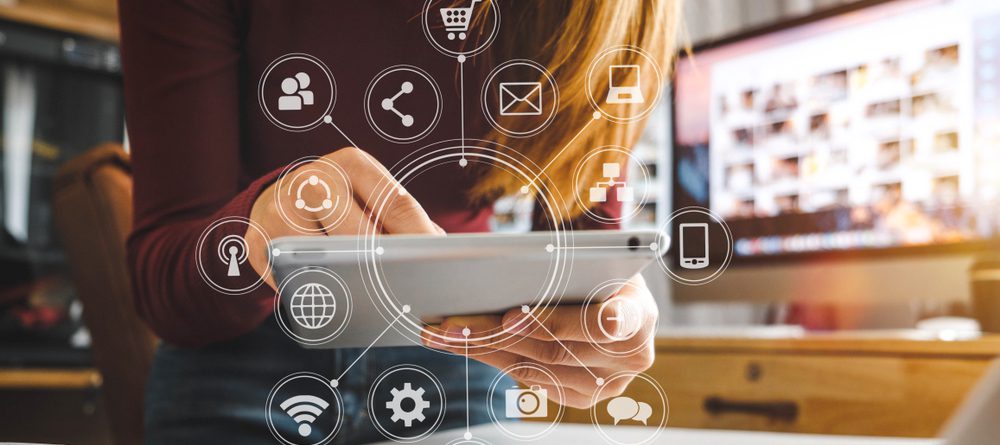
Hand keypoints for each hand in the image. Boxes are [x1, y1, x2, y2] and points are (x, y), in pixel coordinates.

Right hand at [245, 147, 442, 285]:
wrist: (276, 200)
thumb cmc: (341, 204)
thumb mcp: (371, 196)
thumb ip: (403, 218)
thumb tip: (439, 250)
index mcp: (352, 164)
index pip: (396, 203)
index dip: (421, 239)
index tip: (438, 266)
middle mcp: (315, 179)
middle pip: (363, 235)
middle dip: (388, 267)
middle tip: (408, 292)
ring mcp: (282, 209)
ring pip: (329, 260)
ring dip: (352, 284)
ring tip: (375, 300)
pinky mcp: (260, 241)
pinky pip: (297, 278)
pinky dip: (319, 293)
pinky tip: (337, 300)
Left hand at [423, 274, 657, 408]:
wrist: (613, 293)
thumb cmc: (596, 266)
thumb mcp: (589, 254)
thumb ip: (561, 260)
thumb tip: (502, 260)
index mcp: (640, 313)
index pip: (607, 323)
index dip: (555, 321)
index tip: (511, 315)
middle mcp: (633, 355)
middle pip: (556, 349)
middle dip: (499, 334)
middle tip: (454, 323)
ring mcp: (611, 382)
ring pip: (538, 368)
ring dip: (486, 349)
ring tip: (446, 333)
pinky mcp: (586, 396)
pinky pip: (534, 381)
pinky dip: (496, 361)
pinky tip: (465, 345)